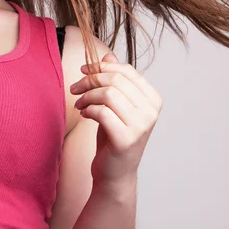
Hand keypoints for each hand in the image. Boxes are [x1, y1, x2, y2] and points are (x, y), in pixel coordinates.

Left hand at [70, 50, 162, 190]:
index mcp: (153, 99)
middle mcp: (151, 111)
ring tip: (79, 103)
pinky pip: (101, 112)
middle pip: (115, 80)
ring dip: (87, 96)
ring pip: (107, 94)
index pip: (126, 71)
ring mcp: (141, 126)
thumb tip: (108, 55)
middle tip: (75, 88)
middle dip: (90, 80)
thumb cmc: (114, 135)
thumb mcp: (115, 105)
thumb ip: (115, 80)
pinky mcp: (126, 139)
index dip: (102, 66)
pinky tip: (84, 114)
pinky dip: (88, 109)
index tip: (84, 70)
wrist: (115, 173)